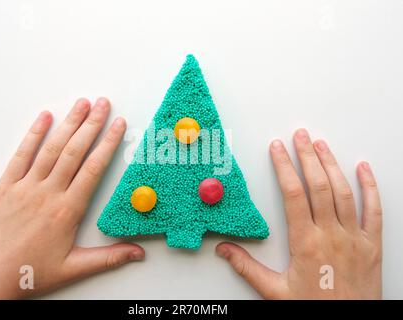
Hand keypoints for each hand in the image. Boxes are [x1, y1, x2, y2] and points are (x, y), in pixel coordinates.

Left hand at [0, 98, 144, 298]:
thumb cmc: (29, 273)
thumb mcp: (74, 268)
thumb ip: (109, 258)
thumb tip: (138, 253)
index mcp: (67, 210)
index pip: (93, 169)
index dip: (108, 144)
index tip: (119, 125)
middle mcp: (48, 193)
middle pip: (74, 151)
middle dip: (91, 124)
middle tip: (104, 104)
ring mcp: (25, 187)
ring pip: (51, 148)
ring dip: (68, 124)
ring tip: (82, 104)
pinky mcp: (6, 187)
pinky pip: (21, 155)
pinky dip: (33, 135)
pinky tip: (45, 118)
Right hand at [216, 129, 381, 298]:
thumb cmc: (313, 308)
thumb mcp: (275, 291)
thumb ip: (247, 268)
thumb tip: (223, 250)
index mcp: (306, 243)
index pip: (292, 194)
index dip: (284, 167)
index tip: (277, 148)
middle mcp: (331, 235)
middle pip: (319, 185)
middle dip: (307, 156)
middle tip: (299, 135)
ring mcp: (354, 237)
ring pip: (344, 192)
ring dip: (332, 164)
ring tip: (321, 144)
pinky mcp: (372, 244)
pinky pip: (374, 210)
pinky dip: (370, 186)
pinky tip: (362, 168)